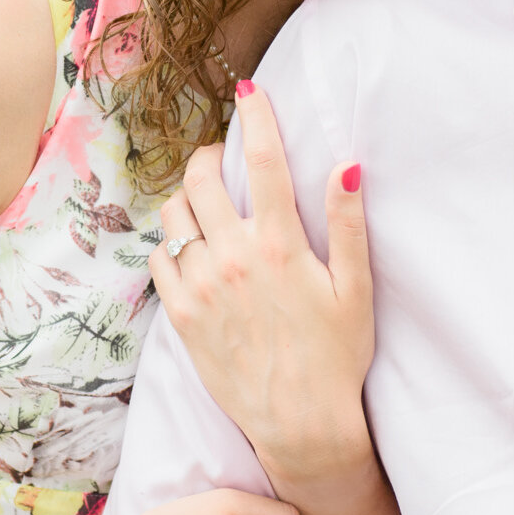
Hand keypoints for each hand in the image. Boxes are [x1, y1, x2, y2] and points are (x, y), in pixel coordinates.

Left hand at [151, 80, 374, 491]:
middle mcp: (233, 259)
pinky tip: (194, 250)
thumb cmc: (337, 357)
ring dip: (188, 198)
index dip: (257, 116)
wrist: (300, 424)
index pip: (265, 161)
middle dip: (213, 157)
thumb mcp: (355, 289)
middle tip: (225, 162)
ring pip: (174, 213)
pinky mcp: (180, 315)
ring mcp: (201, 287)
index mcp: (280, 245)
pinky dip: (172, 243)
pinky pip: (159, 258)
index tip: (250, 90)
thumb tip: (346, 165)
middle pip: (203, 178)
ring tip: (207, 206)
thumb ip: (347, 223)